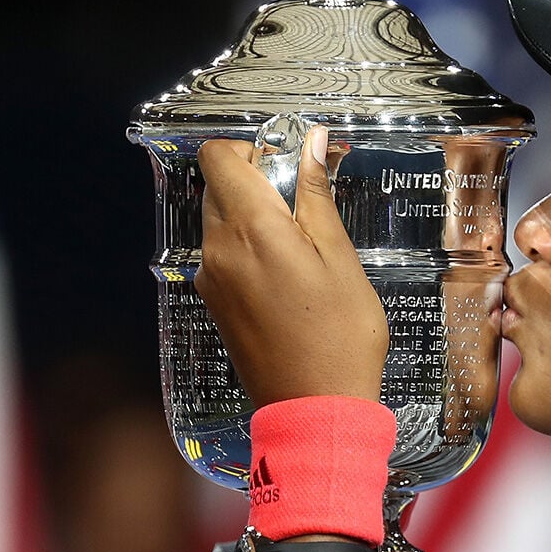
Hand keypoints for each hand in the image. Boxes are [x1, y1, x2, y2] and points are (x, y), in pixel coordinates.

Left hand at [195, 127, 387, 406]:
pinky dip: (250, 246)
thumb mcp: (339, 256)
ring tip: (304, 246)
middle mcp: (217, 249)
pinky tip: (290, 276)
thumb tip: (310, 143)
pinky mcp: (215, 301)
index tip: (290, 164)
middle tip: (307, 206)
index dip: (252, 148)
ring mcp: (210, 278)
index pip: (218, 157)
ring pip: (221, 219)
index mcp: (249, 230)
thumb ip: (315, 195)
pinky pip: (224, 253)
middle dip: (259, 180)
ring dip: (256, 215)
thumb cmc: (340, 335)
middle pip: (219, 185)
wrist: (315, 409)